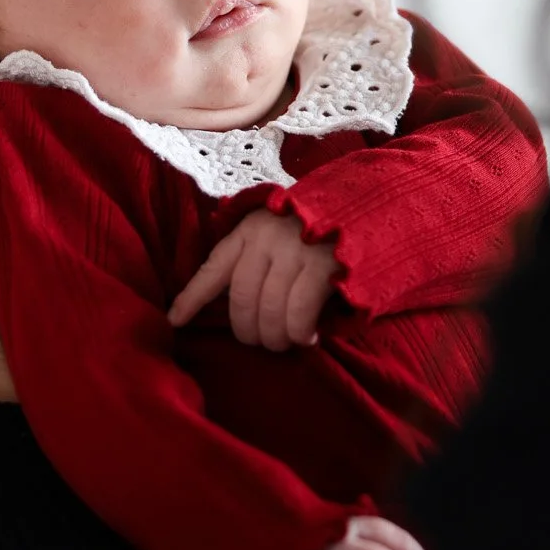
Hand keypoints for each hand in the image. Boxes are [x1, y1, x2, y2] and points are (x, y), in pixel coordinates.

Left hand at [168, 208, 342, 350]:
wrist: (374, 206)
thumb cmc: (324, 229)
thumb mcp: (282, 233)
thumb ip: (259, 259)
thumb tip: (239, 307)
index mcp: (250, 228)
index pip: (214, 267)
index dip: (192, 298)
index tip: (175, 321)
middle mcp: (266, 236)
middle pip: (242, 298)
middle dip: (248, 331)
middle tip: (262, 342)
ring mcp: (295, 248)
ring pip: (269, 309)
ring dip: (276, 337)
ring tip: (286, 343)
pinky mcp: (323, 264)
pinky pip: (299, 311)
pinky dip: (299, 332)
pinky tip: (307, 338)